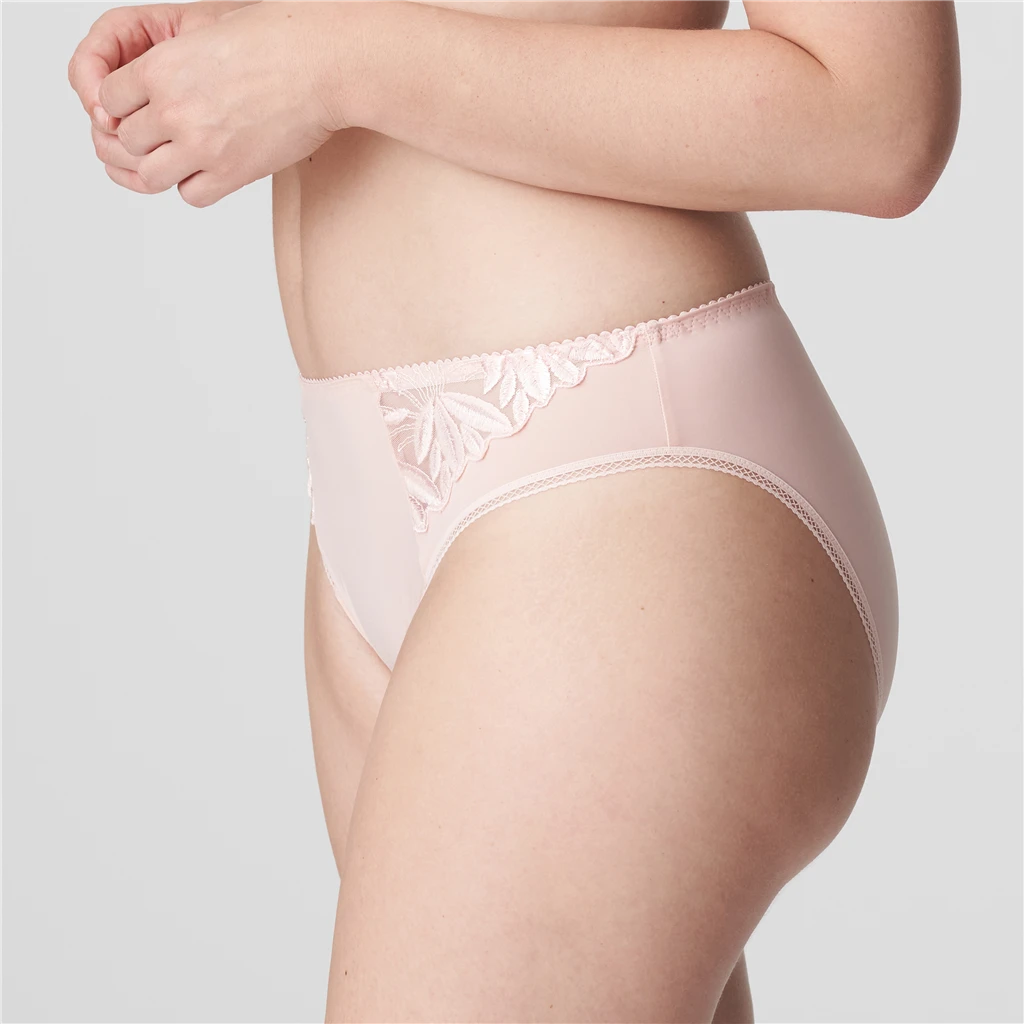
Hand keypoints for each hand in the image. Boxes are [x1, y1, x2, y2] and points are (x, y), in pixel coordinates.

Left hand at [78, 1, 363, 205]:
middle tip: (163, 132)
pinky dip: (194, 186)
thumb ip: (175, 59)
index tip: (141, 106)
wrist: (321, 65)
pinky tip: (208, 170)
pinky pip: (192, 195)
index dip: (123, 103)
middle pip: (126, 139)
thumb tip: (161, 84)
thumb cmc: (277, 39)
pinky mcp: (232, 173)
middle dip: (141, 136)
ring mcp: (202, 147)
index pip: (108, 98)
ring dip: (161, 166)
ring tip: (181, 156)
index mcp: (161, 68)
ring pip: (150, 174)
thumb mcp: (207, 30)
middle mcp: (174, 110)